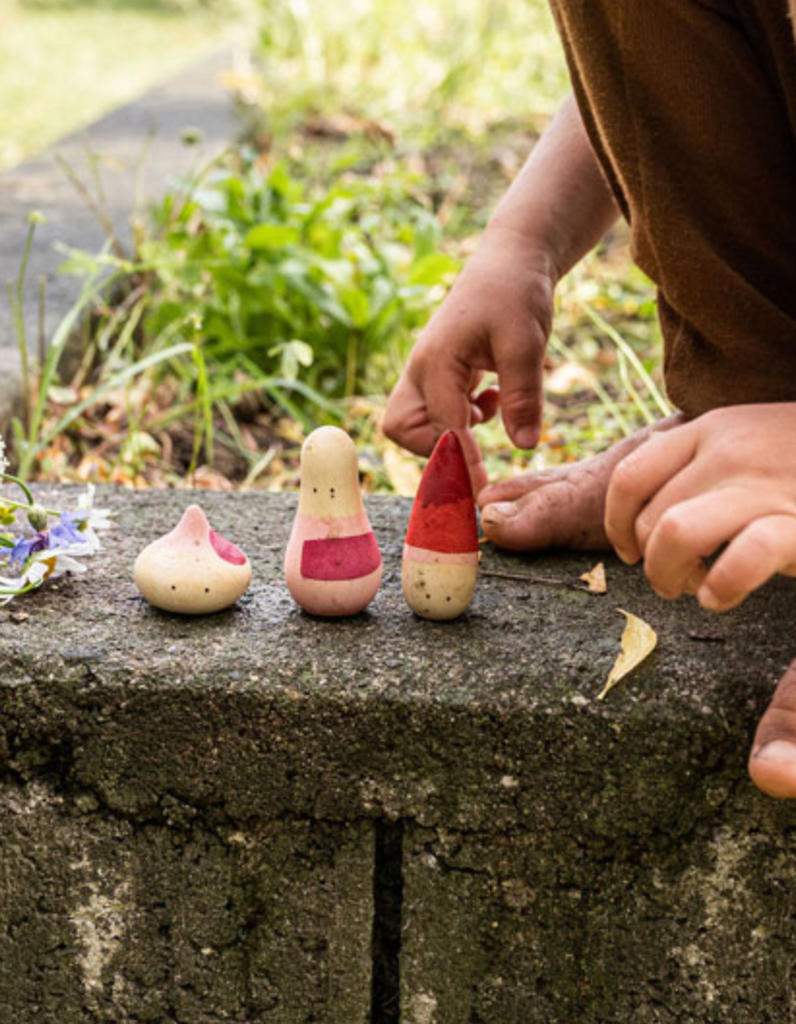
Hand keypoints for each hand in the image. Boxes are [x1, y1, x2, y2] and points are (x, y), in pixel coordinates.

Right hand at [382, 225, 556, 490]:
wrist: (512, 259)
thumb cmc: (516, 292)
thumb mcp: (527, 343)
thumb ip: (523, 396)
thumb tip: (524, 446)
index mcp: (436, 361)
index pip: (442, 427)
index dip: (462, 460)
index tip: (481, 489)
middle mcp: (421, 370)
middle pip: (401, 430)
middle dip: (434, 449)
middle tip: (476, 446)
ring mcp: (426, 373)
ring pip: (411, 425)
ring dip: (445, 435)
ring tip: (488, 411)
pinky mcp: (439, 376)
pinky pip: (431, 414)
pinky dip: (456, 421)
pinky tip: (489, 401)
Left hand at [604, 403, 795, 609]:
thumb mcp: (747, 442)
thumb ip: (698, 461)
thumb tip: (640, 513)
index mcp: (711, 429)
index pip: (628, 477)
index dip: (617, 524)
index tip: (629, 552)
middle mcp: (732, 452)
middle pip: (649, 518)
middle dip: (651, 563)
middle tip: (676, 579)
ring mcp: (767, 486)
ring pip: (674, 533)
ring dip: (670, 576)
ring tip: (692, 590)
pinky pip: (740, 560)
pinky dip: (719, 588)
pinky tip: (721, 598)